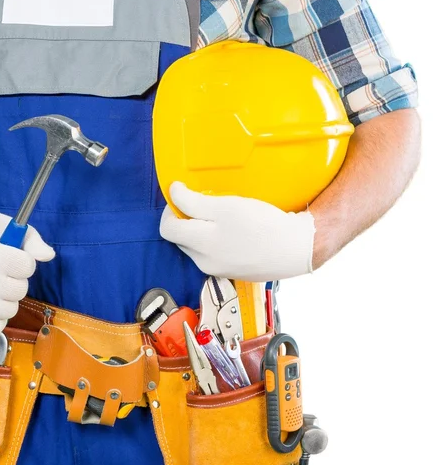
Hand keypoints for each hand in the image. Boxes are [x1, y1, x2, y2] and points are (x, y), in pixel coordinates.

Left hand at [160, 183, 314, 281]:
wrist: (297, 248)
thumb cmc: (262, 226)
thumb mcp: (225, 207)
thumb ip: (193, 202)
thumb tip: (173, 193)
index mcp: (199, 245)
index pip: (167, 229)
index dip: (172, 209)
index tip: (184, 195)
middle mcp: (204, 262)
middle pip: (181, 238)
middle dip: (187, 219)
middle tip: (205, 203)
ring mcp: (217, 269)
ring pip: (197, 246)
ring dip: (202, 229)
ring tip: (223, 216)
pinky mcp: (231, 271)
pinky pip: (213, 253)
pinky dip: (216, 240)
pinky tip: (234, 230)